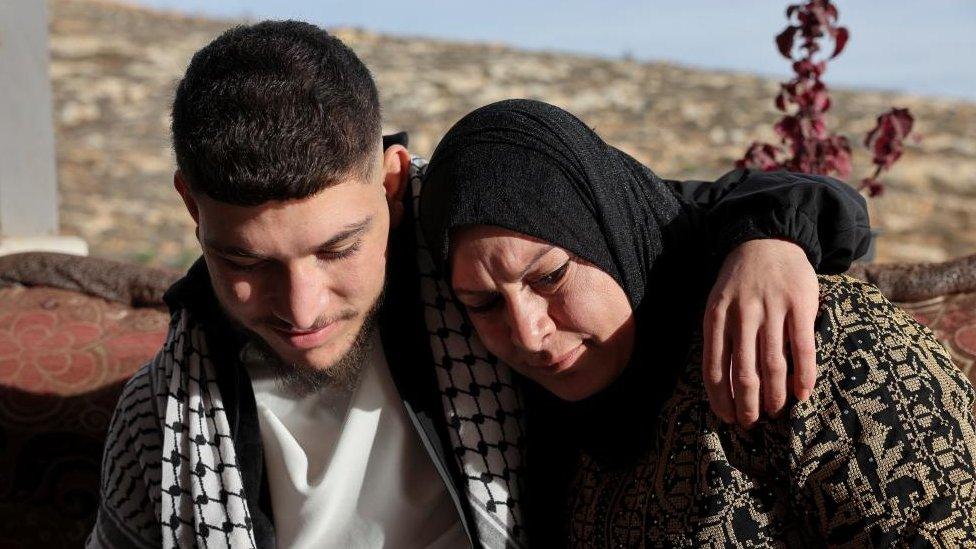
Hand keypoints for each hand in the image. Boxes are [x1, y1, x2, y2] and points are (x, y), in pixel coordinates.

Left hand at [702, 239, 818, 427]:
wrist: (767, 240)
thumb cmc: (740, 281)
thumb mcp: (719, 303)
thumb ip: (721, 337)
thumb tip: (723, 384)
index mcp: (716, 316)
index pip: (714, 367)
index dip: (720, 398)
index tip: (726, 418)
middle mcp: (742, 314)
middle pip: (744, 372)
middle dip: (747, 404)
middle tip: (751, 423)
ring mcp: (771, 309)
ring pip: (773, 365)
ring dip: (774, 395)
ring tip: (774, 412)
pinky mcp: (799, 305)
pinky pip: (802, 348)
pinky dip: (803, 375)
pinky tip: (803, 394)